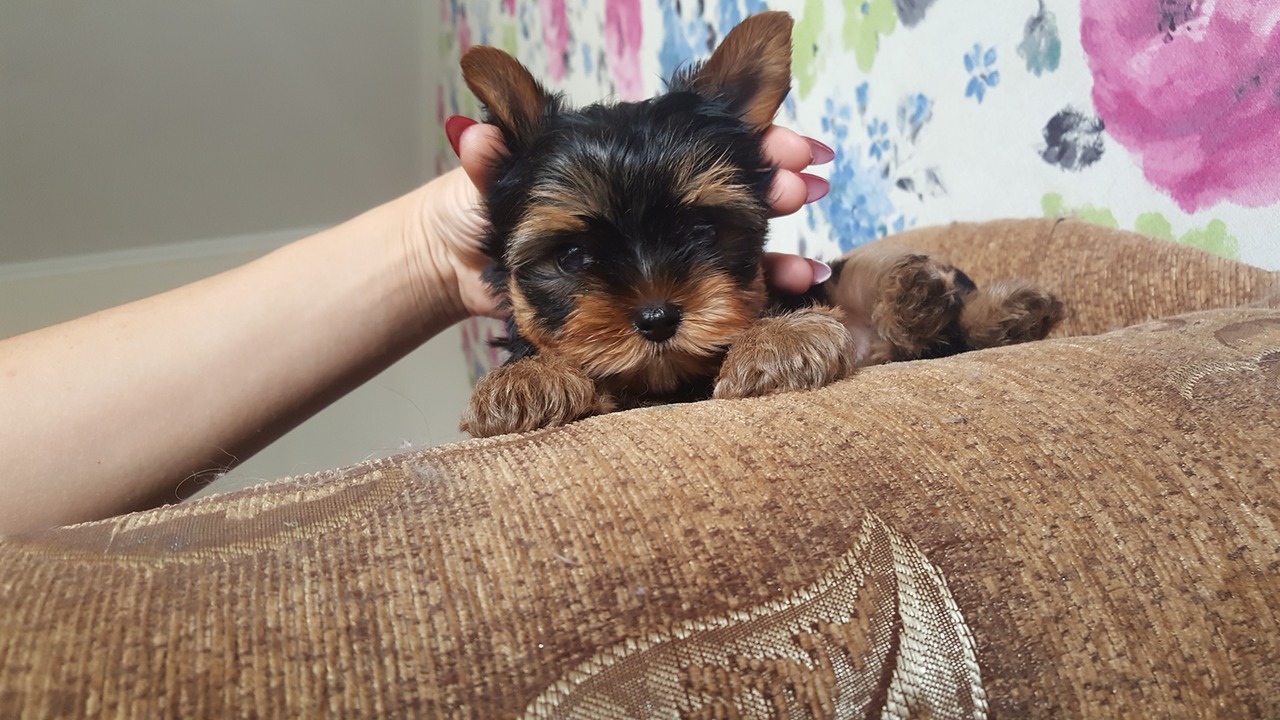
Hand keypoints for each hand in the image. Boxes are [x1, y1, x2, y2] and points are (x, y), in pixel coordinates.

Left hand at [424, 117, 833, 317]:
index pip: (700, 142)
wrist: (469, 269)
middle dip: (776, 178)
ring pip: (734, 233)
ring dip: (778, 235)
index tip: (789, 146)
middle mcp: (653, 198)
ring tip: (806, 251)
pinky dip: (760, 282)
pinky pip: (719, 285)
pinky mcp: (660, 292)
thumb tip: (476, 134)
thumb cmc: (482, 213)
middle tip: (805, 184)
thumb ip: (494, 161)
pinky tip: (794, 283)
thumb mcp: (487, 186)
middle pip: (732, 179)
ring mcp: (662, 242)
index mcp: (627, 163)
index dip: (750, 138)